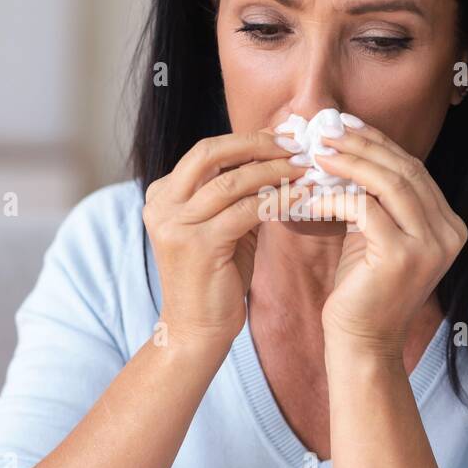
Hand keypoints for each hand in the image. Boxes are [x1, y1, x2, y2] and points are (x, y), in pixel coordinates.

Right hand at [143, 130, 295, 346]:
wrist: (197, 329)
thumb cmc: (215, 277)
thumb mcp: (222, 226)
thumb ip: (238, 193)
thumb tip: (275, 156)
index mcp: (163, 194)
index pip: (206, 153)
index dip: (247, 141)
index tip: (283, 138)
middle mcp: (163, 204)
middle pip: (210, 153)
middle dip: (256, 144)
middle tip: (294, 144)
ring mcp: (176, 224)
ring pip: (232, 182)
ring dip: (273, 171)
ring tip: (304, 168)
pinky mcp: (199, 245)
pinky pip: (246, 211)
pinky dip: (278, 200)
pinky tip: (301, 196)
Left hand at [301, 121, 467, 355]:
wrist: (362, 342)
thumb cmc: (363, 289)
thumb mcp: (375, 235)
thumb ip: (375, 198)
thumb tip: (349, 147)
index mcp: (448, 226)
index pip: (413, 171)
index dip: (379, 143)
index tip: (346, 125)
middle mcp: (449, 233)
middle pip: (404, 171)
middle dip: (363, 145)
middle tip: (327, 131)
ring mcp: (430, 246)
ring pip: (388, 184)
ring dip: (349, 162)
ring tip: (318, 152)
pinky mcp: (403, 256)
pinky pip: (365, 209)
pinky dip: (335, 197)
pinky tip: (311, 195)